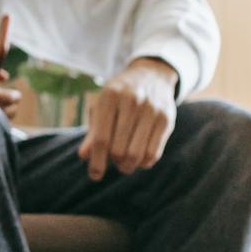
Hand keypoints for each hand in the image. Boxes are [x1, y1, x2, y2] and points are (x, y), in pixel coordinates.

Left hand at [78, 58, 177, 179]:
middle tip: (113, 161)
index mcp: (110, 96)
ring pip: (136, 154)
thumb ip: (93, 131)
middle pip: (118, 149)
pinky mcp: (166, 118)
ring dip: (128, 166)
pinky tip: (139, 160)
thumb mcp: (101, 107)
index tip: (95, 176)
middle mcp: (132, 101)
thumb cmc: (119, 96)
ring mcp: (151, 109)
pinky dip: (144, 163)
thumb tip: (84, 156)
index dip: (97, 161)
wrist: (151, 75)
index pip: (101, 139)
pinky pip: (154, 153)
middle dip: (114, 162)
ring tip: (124, 164)